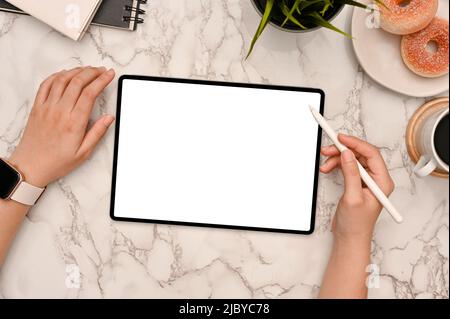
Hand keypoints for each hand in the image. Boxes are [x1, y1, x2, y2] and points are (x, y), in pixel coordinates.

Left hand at [7, 66, 115, 187]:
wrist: (31, 165)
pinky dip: (57, 75)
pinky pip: (46, 85)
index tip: (110, 74)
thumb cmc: (57, 161)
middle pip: (77, 82)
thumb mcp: (84, 152)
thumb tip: (109, 118)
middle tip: (102, 70)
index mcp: (74, 123)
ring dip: (76, 71)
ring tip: (87, 70)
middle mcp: (60, 112)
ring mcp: (47, 107)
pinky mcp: (37, 107)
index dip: (102, 80)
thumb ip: (98, 133)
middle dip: (92, 72)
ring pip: (62, 80)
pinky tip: (65, 74)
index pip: (90, 93)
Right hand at [320, 134, 394, 242]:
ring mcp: (366, 181)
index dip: (355, 144)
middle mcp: (376, 179)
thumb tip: (348, 154)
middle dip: (343, 150)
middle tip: (328, 148)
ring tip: (325, 163)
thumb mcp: (352, 197)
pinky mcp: (356, 183)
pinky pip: (347, 167)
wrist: (350, 237)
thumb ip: (351, 174)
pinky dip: (336, 165)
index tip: (340, 138)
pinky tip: (327, 168)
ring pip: (352, 160)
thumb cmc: (356, 224)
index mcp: (382, 182)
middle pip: (360, 155)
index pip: (371, 154)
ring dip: (337, 158)